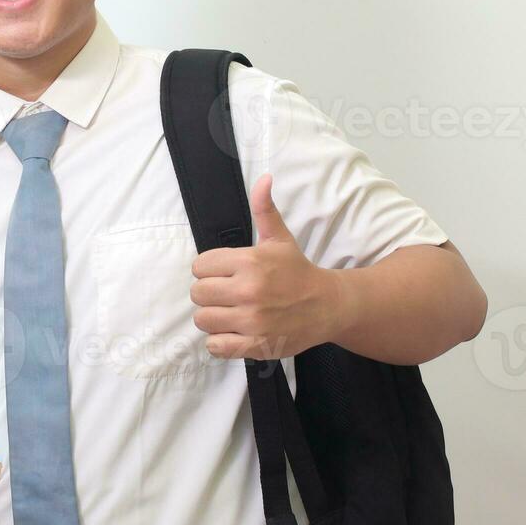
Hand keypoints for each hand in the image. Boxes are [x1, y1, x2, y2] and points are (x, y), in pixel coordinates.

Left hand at [189, 172, 348, 360]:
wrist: (328, 306)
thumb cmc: (297, 271)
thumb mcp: (280, 238)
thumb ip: (264, 209)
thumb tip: (264, 178)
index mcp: (250, 262)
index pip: (199, 266)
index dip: (208, 270)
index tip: (224, 273)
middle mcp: (248, 291)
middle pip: (197, 293)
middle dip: (209, 293)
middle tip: (226, 294)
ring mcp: (251, 320)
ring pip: (203, 320)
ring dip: (213, 317)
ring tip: (230, 313)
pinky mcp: (255, 345)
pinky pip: (216, 346)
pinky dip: (219, 342)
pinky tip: (233, 332)